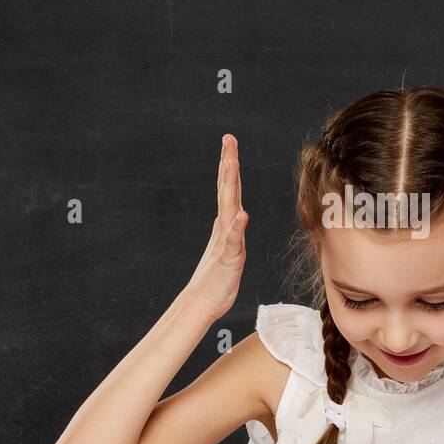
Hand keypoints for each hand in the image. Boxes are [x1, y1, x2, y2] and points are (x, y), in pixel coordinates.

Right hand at [182, 134, 248, 322]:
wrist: (202, 303)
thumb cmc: (217, 280)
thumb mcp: (231, 250)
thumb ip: (233, 231)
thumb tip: (236, 214)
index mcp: (226, 223)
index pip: (228, 188)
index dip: (229, 164)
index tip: (229, 142)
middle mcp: (225, 227)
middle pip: (227, 190)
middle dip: (228, 163)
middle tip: (228, 140)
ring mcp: (226, 241)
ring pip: (229, 208)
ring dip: (230, 186)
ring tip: (231, 164)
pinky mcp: (229, 259)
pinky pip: (233, 241)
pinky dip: (236, 227)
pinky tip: (241, 214)